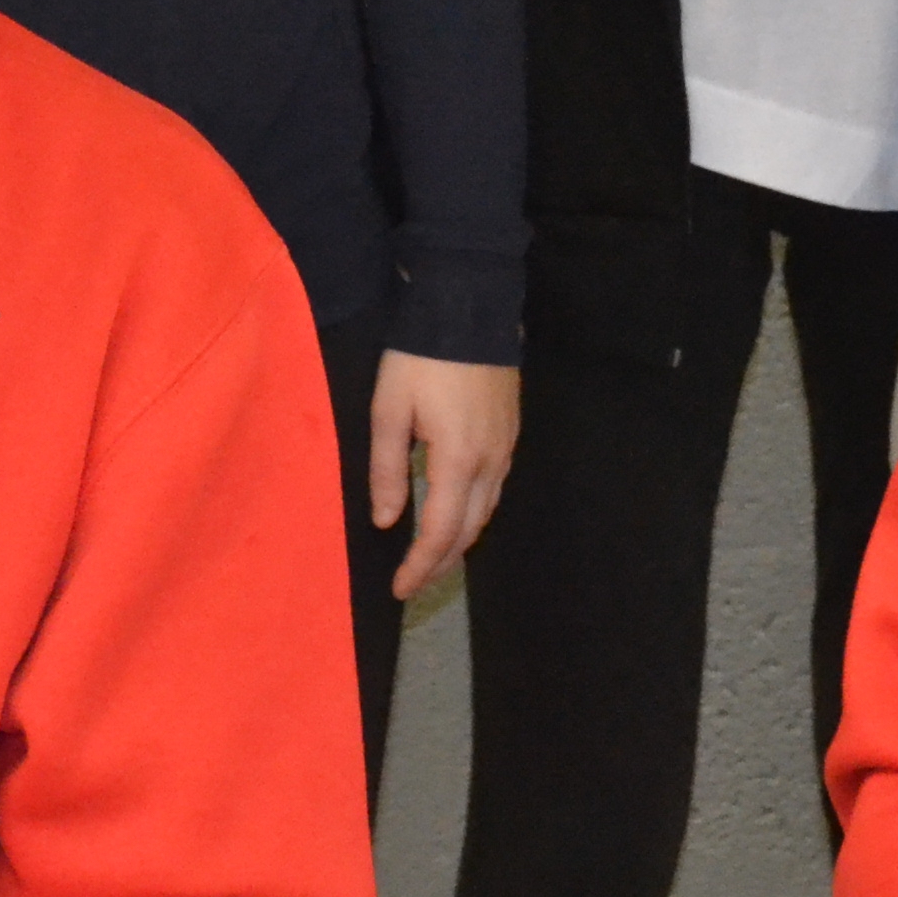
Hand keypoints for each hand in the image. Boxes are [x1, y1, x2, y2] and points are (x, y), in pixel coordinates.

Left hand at [371, 351, 517, 598]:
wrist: (470, 307)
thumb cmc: (421, 357)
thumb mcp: (389, 409)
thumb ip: (388, 469)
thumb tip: (386, 521)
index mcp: (456, 460)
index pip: (439, 532)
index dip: (419, 566)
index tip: (399, 589)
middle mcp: (489, 463)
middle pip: (468, 531)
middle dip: (440, 563)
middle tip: (413, 582)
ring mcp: (505, 448)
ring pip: (485, 512)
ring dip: (459, 541)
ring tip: (432, 558)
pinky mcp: (510, 433)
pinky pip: (494, 489)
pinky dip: (473, 514)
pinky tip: (456, 514)